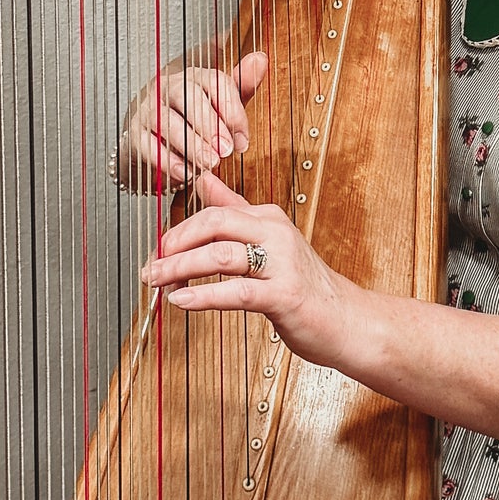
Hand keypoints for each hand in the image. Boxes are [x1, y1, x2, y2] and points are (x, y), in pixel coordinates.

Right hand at [115, 50, 266, 194]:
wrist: (156, 139)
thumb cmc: (194, 118)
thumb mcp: (221, 104)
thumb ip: (241, 85)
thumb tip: (260, 59)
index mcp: (194, 76)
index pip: (215, 82)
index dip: (232, 111)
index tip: (243, 139)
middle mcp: (169, 87)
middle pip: (189, 97)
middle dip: (210, 126)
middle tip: (226, 151)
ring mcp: (149, 110)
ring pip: (168, 122)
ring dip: (191, 144)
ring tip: (210, 163)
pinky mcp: (135, 134)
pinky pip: (148, 145)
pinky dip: (167, 160)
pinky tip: (186, 173)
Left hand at [143, 172, 354, 370]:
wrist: (347, 320)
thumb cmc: (306, 286)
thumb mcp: (269, 241)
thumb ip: (234, 210)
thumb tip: (204, 179)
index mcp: (269, 219)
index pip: (214, 212)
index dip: (179, 231)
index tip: (158, 250)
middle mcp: (276, 235)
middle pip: (214, 224)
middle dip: (175, 244)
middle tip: (151, 264)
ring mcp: (282, 264)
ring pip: (220, 256)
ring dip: (181, 269)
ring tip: (157, 282)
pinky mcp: (284, 296)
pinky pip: (236, 292)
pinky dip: (204, 296)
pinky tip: (182, 302)